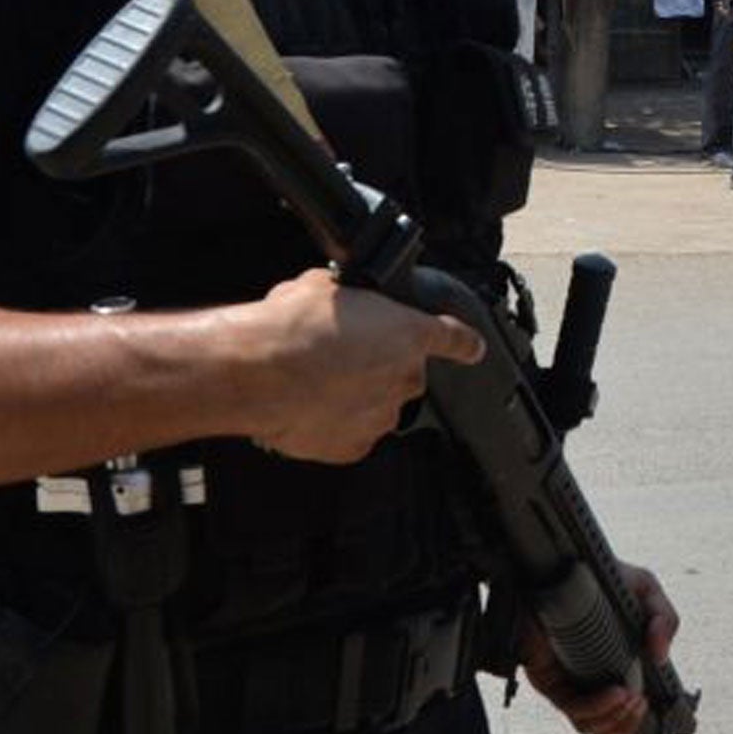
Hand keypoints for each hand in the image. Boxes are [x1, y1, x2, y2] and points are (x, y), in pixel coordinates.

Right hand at [238, 269, 482, 463]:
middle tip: (338, 355)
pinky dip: (336, 423)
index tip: (473, 348)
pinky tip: (309, 407)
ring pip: (377, 405)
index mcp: (408, 333)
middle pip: (404, 374)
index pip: (454, 338)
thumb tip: (341, 302)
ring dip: (356, 395)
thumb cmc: (291, 327)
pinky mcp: (354, 446)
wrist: (259, 372)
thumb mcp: (325, 287)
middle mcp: (405, 378)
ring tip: (315, 382)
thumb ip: (351, 301)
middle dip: (378, 365)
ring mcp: (382, 416)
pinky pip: (352, 434)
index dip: (464, 343)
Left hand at [520, 561, 679, 733]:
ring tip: (633, 698)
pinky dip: (598, 706)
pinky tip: (616, 693)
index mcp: (610, 671)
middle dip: (629, 724)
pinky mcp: (546, 676)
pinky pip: (571, 705)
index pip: (619, 719)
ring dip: (616, 720)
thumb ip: (665, 620)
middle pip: (605, 730)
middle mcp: (586, 682)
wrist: (568, 560)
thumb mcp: (647, 593)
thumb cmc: (607, 578)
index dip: (633, 728)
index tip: (652, 713)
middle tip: (642, 701)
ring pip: (589, 725)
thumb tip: (660, 656)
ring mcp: (566, 682)